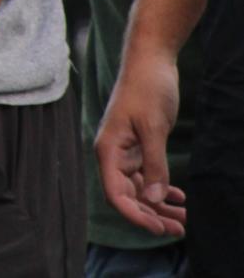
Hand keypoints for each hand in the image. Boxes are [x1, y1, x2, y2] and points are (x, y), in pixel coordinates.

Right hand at [96, 47, 187, 235]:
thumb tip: (155, 198)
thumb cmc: (147, 88)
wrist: (150, 62)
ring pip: (140, 188)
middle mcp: (113, 155)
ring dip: (160, 206)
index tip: (158, 229)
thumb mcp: (154, 127)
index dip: (135, 215)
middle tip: (179, 230)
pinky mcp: (139, 146)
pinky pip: (147, 176)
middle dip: (152, 216)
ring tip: (184, 219)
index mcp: (108, 150)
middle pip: (128, 196)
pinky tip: (179, 197)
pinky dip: (162, 189)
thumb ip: (154, 163)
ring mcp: (126, 151)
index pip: (116, 194)